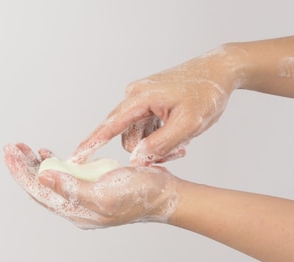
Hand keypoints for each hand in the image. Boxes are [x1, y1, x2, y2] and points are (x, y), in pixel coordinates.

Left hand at [4, 143, 180, 228]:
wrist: (165, 194)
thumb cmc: (140, 194)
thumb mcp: (104, 192)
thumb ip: (71, 188)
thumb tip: (42, 178)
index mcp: (75, 210)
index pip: (38, 190)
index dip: (21, 171)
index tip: (9, 153)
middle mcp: (74, 206)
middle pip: (39, 185)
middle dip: (23, 166)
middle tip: (11, 146)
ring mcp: (81, 197)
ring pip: (49, 180)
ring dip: (34, 163)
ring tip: (23, 147)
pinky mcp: (90, 186)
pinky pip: (63, 176)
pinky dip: (53, 163)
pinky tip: (46, 153)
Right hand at [71, 45, 242, 164]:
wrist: (219, 70)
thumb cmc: (206, 94)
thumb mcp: (189, 124)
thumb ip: (161, 144)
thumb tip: (136, 159)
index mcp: (139, 98)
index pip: (109, 126)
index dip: (90, 145)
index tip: (74, 158)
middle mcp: (134, 97)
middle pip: (126, 135)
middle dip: (145, 152)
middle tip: (176, 156)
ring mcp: (140, 100)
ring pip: (137, 135)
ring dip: (155, 146)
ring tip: (182, 147)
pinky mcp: (148, 103)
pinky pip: (145, 128)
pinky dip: (159, 138)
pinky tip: (179, 139)